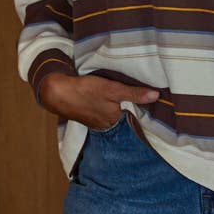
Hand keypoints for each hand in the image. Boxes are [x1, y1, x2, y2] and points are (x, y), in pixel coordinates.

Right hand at [38, 71, 159, 130]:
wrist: (57, 91)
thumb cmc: (86, 91)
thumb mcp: (113, 90)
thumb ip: (134, 93)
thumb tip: (157, 96)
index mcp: (113, 121)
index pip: (133, 115)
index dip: (140, 106)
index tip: (149, 97)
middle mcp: (104, 124)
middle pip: (122, 113)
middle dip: (127, 105)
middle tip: (137, 90)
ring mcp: (94, 119)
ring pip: (111, 110)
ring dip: (114, 103)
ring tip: (122, 91)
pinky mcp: (86, 112)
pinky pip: (100, 108)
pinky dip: (104, 102)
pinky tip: (104, 95)